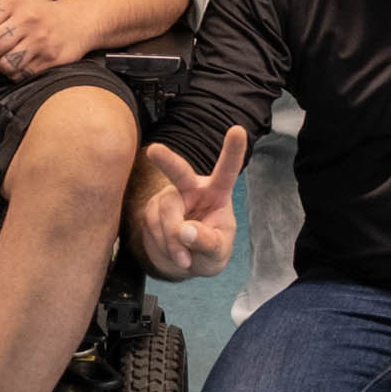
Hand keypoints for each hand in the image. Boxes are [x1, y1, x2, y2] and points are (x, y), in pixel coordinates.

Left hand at [0, 0, 92, 78]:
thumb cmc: (39, 15)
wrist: (77, 21)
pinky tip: (24, 63)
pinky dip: (18, 73)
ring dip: (4, 65)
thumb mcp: (15, 6)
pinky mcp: (49, 60)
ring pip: (4, 65)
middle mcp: (26, 21)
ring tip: (12, 57)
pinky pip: (20, 75)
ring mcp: (39, 41)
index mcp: (14, 3)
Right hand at [133, 129, 248, 276]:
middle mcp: (191, 188)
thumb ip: (206, 242)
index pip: (226, 172)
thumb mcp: (217, 252)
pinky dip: (163, 245)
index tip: (238, 130)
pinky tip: (174, 253)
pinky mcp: (152, 208)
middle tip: (154, 151)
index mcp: (216, 193)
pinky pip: (152, 225)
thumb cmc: (208, 250)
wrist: (184, 262)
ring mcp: (170, 197)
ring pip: (166, 213)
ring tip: (184, 259)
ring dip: (173, 241)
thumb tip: (184, 231)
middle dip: (166, 160)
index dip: (232, 152)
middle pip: (179, 173)